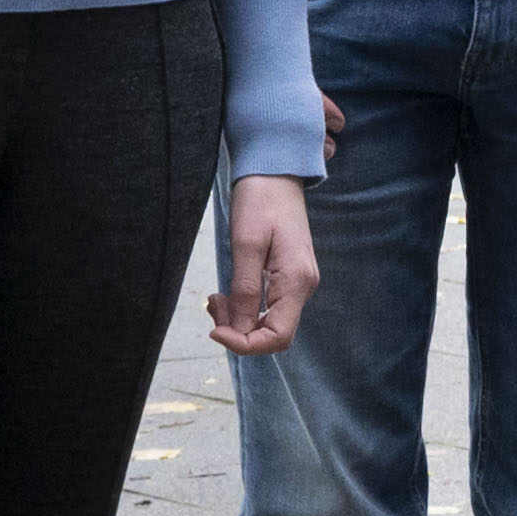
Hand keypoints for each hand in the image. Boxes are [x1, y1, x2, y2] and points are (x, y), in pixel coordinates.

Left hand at [207, 174, 316, 353]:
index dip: (245, 343)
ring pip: (269, 320)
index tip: (214, 330)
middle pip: (274, 332)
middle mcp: (303, 286)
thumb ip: (245, 290)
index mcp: (296, 280)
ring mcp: (298, 281)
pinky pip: (269, 305)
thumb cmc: (261, 200)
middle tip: (212, 304)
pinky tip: (228, 292)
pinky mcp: (289, 275)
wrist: (276, 172)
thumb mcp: (245, 244)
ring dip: (239, 318)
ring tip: (216, 297)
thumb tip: (240, 329)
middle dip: (239, 330)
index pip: (278, 336)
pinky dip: (245, 306)